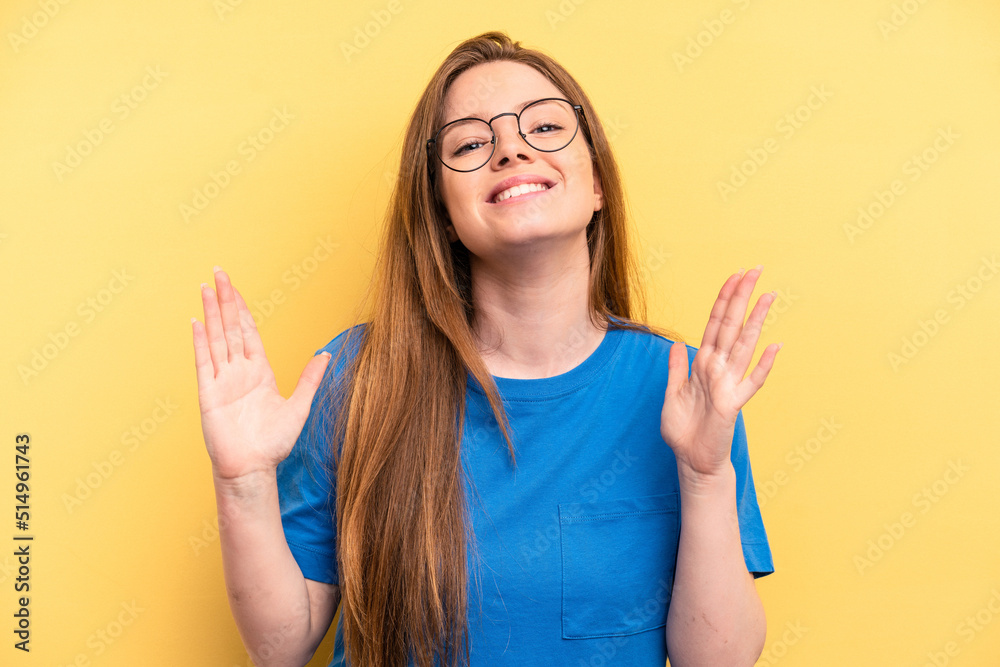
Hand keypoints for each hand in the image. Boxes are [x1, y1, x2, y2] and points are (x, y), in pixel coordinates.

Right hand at [192, 267, 330, 481]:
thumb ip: (310, 379)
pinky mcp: (209, 393)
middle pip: (231, 328)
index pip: (249, 333)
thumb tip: (327, 355)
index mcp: (260, 372)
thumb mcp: (299, 406)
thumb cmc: (273, 444)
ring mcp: (222, 380)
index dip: (244, 310)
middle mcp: (239, 372)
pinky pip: (204, 362)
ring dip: (213, 312)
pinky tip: (197, 321)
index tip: (237, 289)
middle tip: (220, 273)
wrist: (253, 468)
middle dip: (226, 300)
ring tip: (207, 287)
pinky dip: (201, 341)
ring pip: (217, 338)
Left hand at [660, 266, 780, 483]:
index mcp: (703, 364)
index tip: (735, 275)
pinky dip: (763, 365)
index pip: (715, 323)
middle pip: (732, 325)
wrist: (691, 460)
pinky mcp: (732, 404)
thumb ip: (677, 369)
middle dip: (742, 297)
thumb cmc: (684, 430)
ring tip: (768, 295)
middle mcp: (718, 369)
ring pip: (743, 345)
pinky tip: (775, 347)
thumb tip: (677, 343)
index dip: (724, 299)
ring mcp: (728, 384)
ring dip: (755, 320)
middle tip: (755, 269)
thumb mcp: (671, 395)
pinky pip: (751, 382)